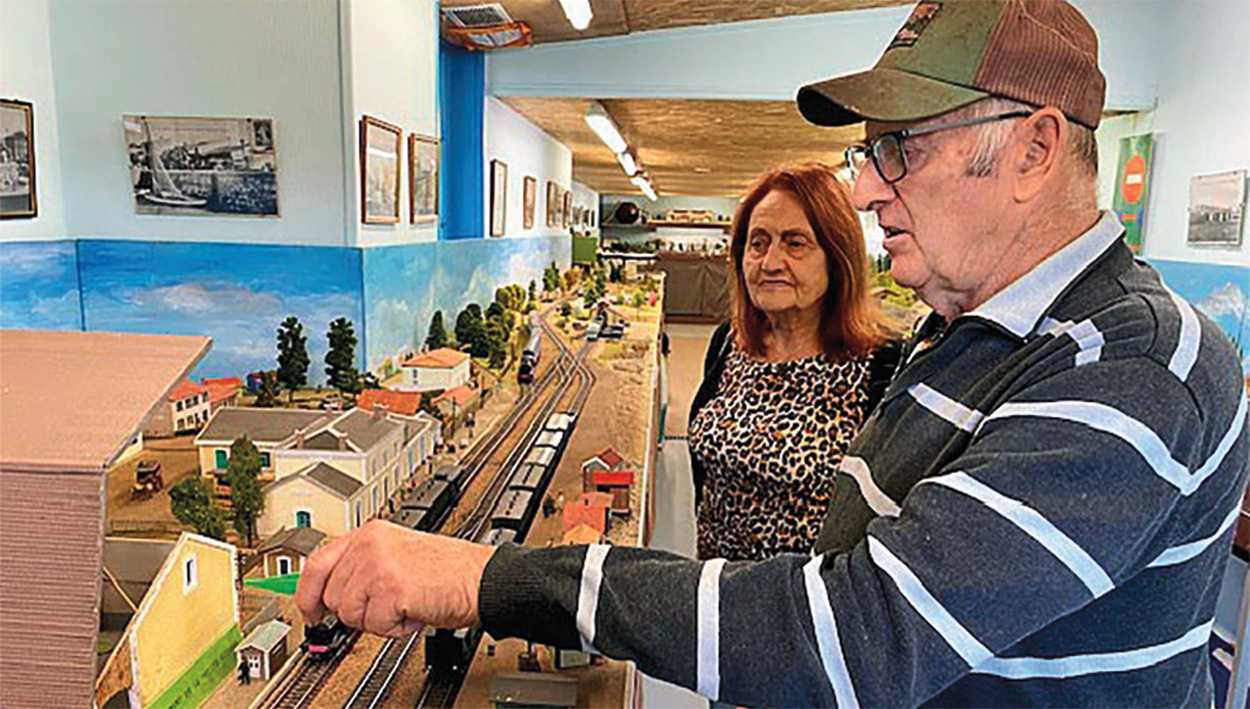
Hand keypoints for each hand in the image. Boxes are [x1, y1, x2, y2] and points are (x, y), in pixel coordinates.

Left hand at [294, 520, 497, 636]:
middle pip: (333, 596)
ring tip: (405, 604)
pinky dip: (395, 627)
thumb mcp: (397, 554)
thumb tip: (330, 597)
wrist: (480, 577)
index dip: (307, 593)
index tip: (310, 611)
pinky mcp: (391, 588)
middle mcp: (370, 544)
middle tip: (386, 604)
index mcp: (370, 533)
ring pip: (351, 614)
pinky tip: (414, 610)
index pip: (317, 562)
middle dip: (357, 611)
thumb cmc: (448, 569)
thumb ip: (361, 567)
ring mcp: (378, 565)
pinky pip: (374, 625)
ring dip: (377, 619)